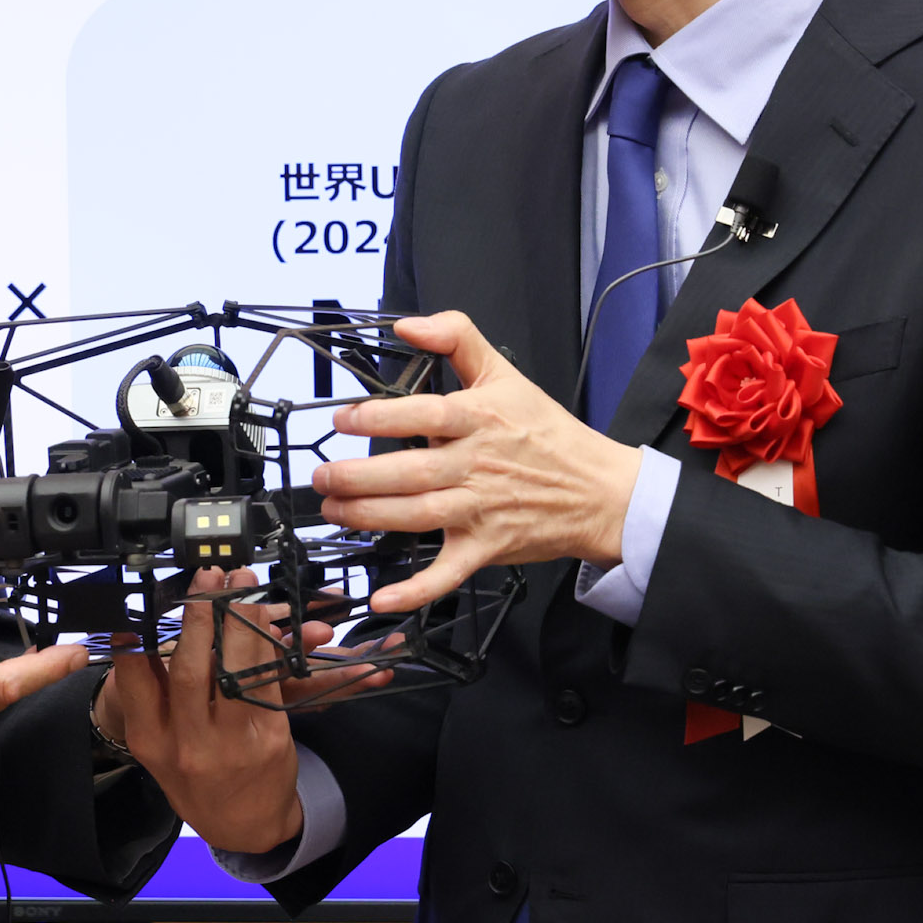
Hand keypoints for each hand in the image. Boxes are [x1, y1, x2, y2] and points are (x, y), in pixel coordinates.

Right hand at [103, 570, 306, 854]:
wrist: (245, 824)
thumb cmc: (196, 776)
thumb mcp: (160, 747)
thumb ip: (152, 697)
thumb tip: (138, 631)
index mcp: (152, 741)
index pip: (136, 681)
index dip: (134, 639)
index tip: (136, 601)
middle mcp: (188, 743)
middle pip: (190, 669)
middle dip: (198, 615)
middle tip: (206, 574)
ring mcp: (232, 742)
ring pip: (234, 669)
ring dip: (239, 617)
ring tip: (241, 579)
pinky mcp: (270, 737)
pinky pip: (266, 680)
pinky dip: (265, 643)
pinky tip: (263, 616)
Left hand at [319, 311, 642, 613]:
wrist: (600, 491)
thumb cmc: (549, 435)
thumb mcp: (507, 374)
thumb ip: (458, 338)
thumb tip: (409, 325)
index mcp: (479, 419)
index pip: (423, 414)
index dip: (379, 417)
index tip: (344, 420)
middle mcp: (476, 465)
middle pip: (409, 472)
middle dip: (357, 477)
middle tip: (322, 476)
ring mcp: (481, 509)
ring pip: (416, 516)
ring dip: (369, 516)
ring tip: (334, 509)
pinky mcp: (486, 547)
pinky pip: (447, 573)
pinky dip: (416, 590)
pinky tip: (384, 597)